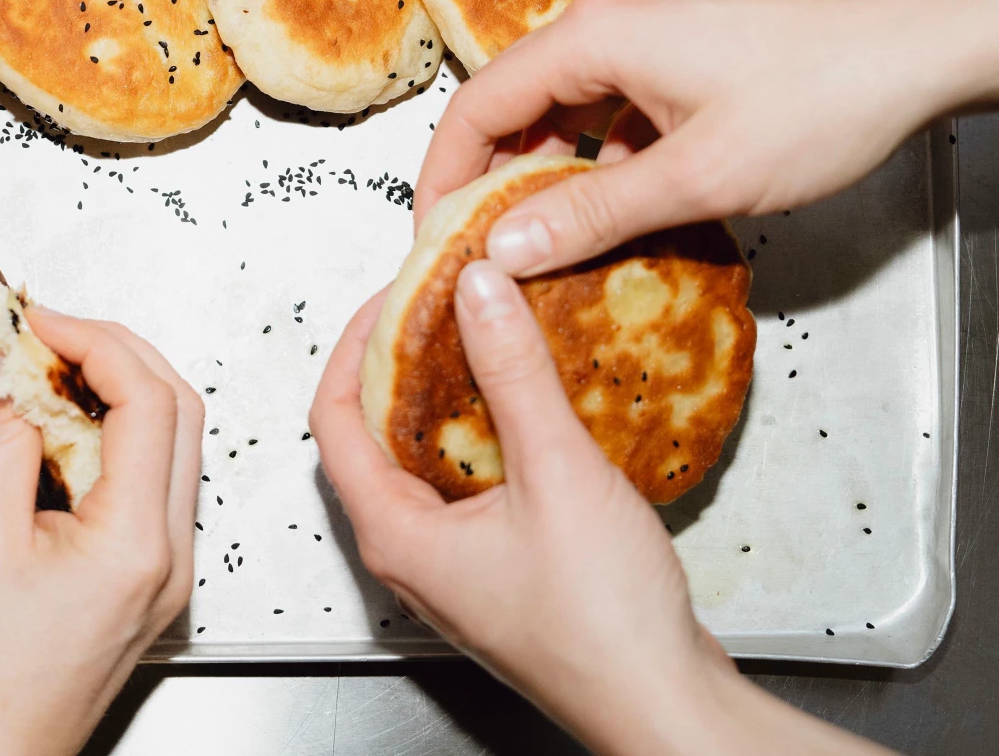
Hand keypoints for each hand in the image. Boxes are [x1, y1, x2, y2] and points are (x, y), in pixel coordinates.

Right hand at [0, 308, 204, 755]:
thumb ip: (6, 444)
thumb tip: (16, 370)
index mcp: (137, 543)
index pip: (150, 403)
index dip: (97, 341)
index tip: (41, 319)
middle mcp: (172, 553)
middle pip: (180, 412)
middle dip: (117, 352)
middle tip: (49, 328)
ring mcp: (169, 567)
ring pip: (174, 443)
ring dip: (121, 389)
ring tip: (51, 365)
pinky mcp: (151, 576)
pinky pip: (153, 480)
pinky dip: (116, 434)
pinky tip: (64, 420)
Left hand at [311, 270, 889, 755]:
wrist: (664, 705)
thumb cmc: (603, 628)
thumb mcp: (555, 473)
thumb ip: (514, 373)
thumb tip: (477, 292)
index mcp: (394, 533)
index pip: (334, 416)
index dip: (357, 343)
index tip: (396, 293)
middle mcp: (411, 551)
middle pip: (375, 431)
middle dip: (406, 360)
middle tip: (444, 303)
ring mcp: (453, 562)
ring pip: (428, 456)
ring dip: (452, 393)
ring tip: (488, 335)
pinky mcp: (497, 566)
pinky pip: (472, 481)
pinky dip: (489, 432)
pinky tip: (531, 401)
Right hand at [413, 0, 990, 277]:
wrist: (923, 48)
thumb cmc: (823, 97)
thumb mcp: (697, 176)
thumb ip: (591, 214)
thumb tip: (502, 250)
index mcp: (595, 35)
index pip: (477, 106)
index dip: (442, 176)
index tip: (430, 237)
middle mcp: (611, 17)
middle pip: (515, 101)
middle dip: (491, 176)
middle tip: (479, 247)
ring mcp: (651, 25)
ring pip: (567, 104)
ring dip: (550, 168)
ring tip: (543, 238)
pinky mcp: (685, 44)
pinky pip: (612, 100)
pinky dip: (601, 153)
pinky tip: (619, 204)